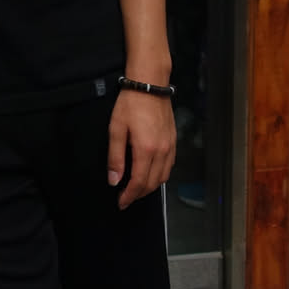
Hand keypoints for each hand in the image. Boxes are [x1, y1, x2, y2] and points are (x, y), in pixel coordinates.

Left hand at [108, 89, 175, 209]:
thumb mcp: (116, 129)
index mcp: (146, 150)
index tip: (120, 203)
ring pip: (163, 177)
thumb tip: (114, 180)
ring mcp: (170, 147)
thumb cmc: (130, 104)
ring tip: (136, 189)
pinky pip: (169, 167)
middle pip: (152, 183)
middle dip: (138, 195)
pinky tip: (150, 174)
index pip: (138, 182)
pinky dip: (159, 176)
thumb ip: (115, 157)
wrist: (150, 85)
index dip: (129, 196)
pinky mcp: (173, 141)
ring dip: (149, 187)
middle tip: (125, 198)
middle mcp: (162, 152)